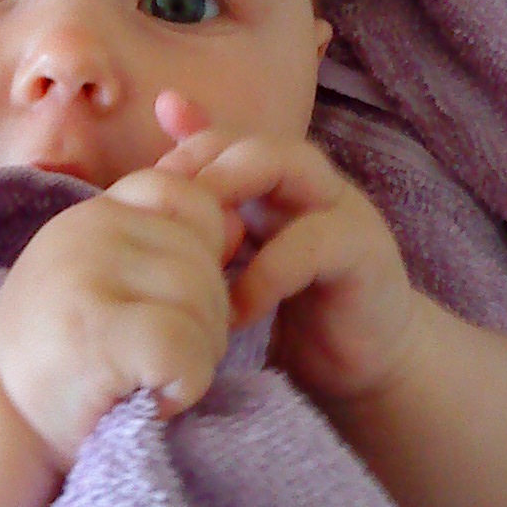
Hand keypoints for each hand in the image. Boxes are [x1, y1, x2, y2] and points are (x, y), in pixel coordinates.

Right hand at [0, 149, 244, 475]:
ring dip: (196, 358)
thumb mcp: (106, 282)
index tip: (165, 306)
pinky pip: (187, 349)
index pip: (191, 199)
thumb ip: (166, 247)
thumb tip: (243, 222)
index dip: (202, 257)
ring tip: (148, 380)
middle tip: (155, 363)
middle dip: (204, 321)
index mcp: (95, 212)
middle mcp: (87, 229)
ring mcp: (86, 275)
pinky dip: (184, 387)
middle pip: (205, 262)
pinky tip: (150, 400)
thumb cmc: (60, 358)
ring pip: (203, 303)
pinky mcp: (94, 332)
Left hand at [152, 91, 418, 407]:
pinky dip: (266, 273)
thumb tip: (140, 200)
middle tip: (160, 214)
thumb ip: (200, 232)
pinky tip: (233, 311)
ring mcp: (343, 209)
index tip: (139, 196)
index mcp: (275, 183)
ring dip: (235, 198)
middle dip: (203, 167)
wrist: (367, 367)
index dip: (179, 155)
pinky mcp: (366, 252)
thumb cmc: (292, 315)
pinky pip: (314, 242)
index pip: (223, 139)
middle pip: (255, 141)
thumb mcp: (235, 270)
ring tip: (194, 249)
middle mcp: (311, 184)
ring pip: (294, 167)